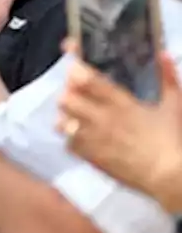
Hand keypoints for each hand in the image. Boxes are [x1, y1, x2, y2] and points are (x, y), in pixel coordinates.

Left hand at [58, 51, 181, 211]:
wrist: (170, 177)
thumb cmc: (174, 140)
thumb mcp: (175, 105)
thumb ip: (168, 77)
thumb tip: (163, 54)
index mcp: (120, 103)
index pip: (86, 79)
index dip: (74, 70)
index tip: (74, 67)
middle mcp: (102, 118)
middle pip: (66, 99)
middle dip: (69, 94)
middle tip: (77, 95)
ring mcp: (94, 139)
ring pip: (62, 122)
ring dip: (67, 117)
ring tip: (76, 117)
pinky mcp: (92, 158)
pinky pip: (68, 144)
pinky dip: (72, 139)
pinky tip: (83, 137)